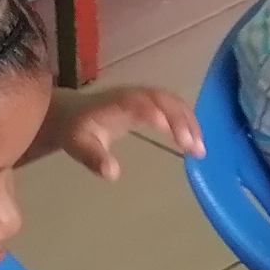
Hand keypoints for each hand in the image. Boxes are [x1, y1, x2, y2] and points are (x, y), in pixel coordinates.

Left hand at [49, 85, 201, 181]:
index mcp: (117, 103)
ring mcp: (143, 96)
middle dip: (183, 122)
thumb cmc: (76, 130)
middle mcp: (134, 95)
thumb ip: (94, 158)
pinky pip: (173, 105)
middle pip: (165, 101)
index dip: (160, 117)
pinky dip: (186, 120)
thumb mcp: (78, 146)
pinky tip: (194, 140)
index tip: (176, 137)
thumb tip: (112, 174)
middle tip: (196, 149)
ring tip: (200, 149)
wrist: (69, 112)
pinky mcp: (149, 101)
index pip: (141, 105)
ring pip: (173, 102)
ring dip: (189, 122)